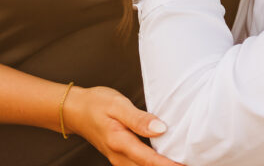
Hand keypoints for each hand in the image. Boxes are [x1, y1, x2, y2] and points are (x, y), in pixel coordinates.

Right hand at [65, 85, 182, 165]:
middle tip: (188, 164)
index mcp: (120, 142)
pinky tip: (161, 162)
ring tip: (178, 164)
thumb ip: (139, 118)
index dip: (168, 165)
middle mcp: (119, 156)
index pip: (149, 160)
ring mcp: (118, 159)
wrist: (75, 110)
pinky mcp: (119, 158)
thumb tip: (161, 129)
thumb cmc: (97, 103)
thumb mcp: (117, 105)